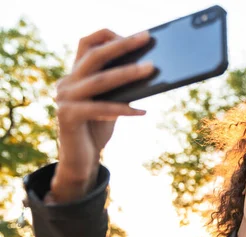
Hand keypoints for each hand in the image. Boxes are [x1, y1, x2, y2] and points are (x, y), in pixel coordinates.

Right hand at [51, 29, 154, 201]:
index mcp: (75, 75)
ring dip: (128, 73)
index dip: (108, 36)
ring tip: (151, 69)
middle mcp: (66, 82)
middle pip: (94, 55)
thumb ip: (120, 89)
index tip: (135, 36)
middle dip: (122, 45)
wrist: (80, 162)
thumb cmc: (97, 130)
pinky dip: (123, 109)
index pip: (87, 44)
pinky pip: (100, 109)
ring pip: (100, 80)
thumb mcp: (110, 104)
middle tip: (146, 39)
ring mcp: (64, 99)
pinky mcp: (67, 117)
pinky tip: (143, 111)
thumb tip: (150, 71)